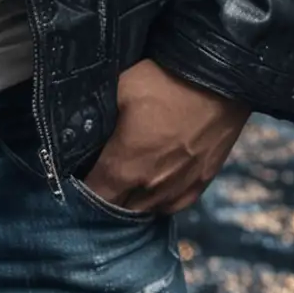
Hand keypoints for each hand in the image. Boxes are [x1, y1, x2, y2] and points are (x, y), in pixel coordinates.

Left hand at [78, 59, 249, 214]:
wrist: (218, 81)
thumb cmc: (164, 81)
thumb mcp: (119, 88)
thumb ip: (95, 114)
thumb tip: (75, 125)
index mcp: (124, 167)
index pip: (92, 196)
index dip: (79, 188)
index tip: (76, 174)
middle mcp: (149, 189)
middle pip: (117, 210)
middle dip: (104, 197)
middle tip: (98, 176)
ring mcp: (177, 191)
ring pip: (144, 211)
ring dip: (130, 201)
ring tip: (124, 181)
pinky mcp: (199, 186)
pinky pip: (170, 206)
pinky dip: (156, 200)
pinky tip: (152, 184)